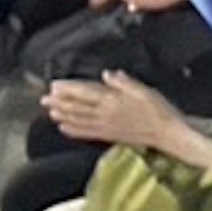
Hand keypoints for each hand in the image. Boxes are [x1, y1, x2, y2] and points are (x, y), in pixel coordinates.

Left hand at [44, 71, 177, 151]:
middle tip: (44, 99)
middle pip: (77, 107)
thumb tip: (107, 74)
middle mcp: (105, 115)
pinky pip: (86, 133)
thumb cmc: (159, 110)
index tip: (55, 86)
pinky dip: (73, 131)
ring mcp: (105, 126)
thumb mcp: (144, 90)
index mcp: (113, 101)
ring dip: (63, 116)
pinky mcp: (109, 136)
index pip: (85, 93)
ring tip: (50, 112)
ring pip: (79, 120)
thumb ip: (124, 82)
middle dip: (60, 103)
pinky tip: (64, 128)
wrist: (167, 133)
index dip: (68, 89)